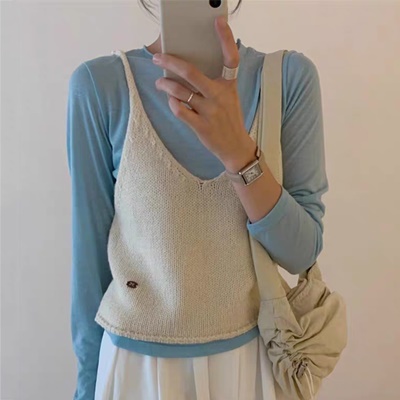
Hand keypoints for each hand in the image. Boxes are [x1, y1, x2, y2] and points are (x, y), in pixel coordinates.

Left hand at [152, 15, 252, 165]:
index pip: (230, 58)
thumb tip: (189, 68)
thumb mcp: (229, 97)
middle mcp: (220, 96)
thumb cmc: (229, 118)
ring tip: (160, 82)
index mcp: (229, 85)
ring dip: (166, 85)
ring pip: (181, 92)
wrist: (235, 146)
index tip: (218, 21)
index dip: (225, 38)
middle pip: (191, 73)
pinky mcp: (201, 126)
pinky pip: (180, 110)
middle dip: (170, 62)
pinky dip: (172, 104)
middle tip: (158, 57)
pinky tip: (171, 101)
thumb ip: (215, 82)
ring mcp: (210, 112)